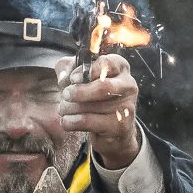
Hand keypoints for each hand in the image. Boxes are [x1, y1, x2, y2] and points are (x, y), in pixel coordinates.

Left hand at [55, 54, 139, 168]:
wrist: (108, 129)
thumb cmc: (92, 97)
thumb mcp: (78, 76)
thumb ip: (68, 68)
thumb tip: (65, 78)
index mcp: (119, 67)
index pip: (106, 63)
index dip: (86, 71)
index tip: (73, 78)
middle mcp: (128, 85)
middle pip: (103, 86)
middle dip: (79, 91)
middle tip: (65, 95)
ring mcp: (127, 106)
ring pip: (94, 106)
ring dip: (71, 108)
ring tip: (63, 109)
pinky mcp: (121, 126)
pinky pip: (90, 122)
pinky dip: (73, 122)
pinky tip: (67, 121)